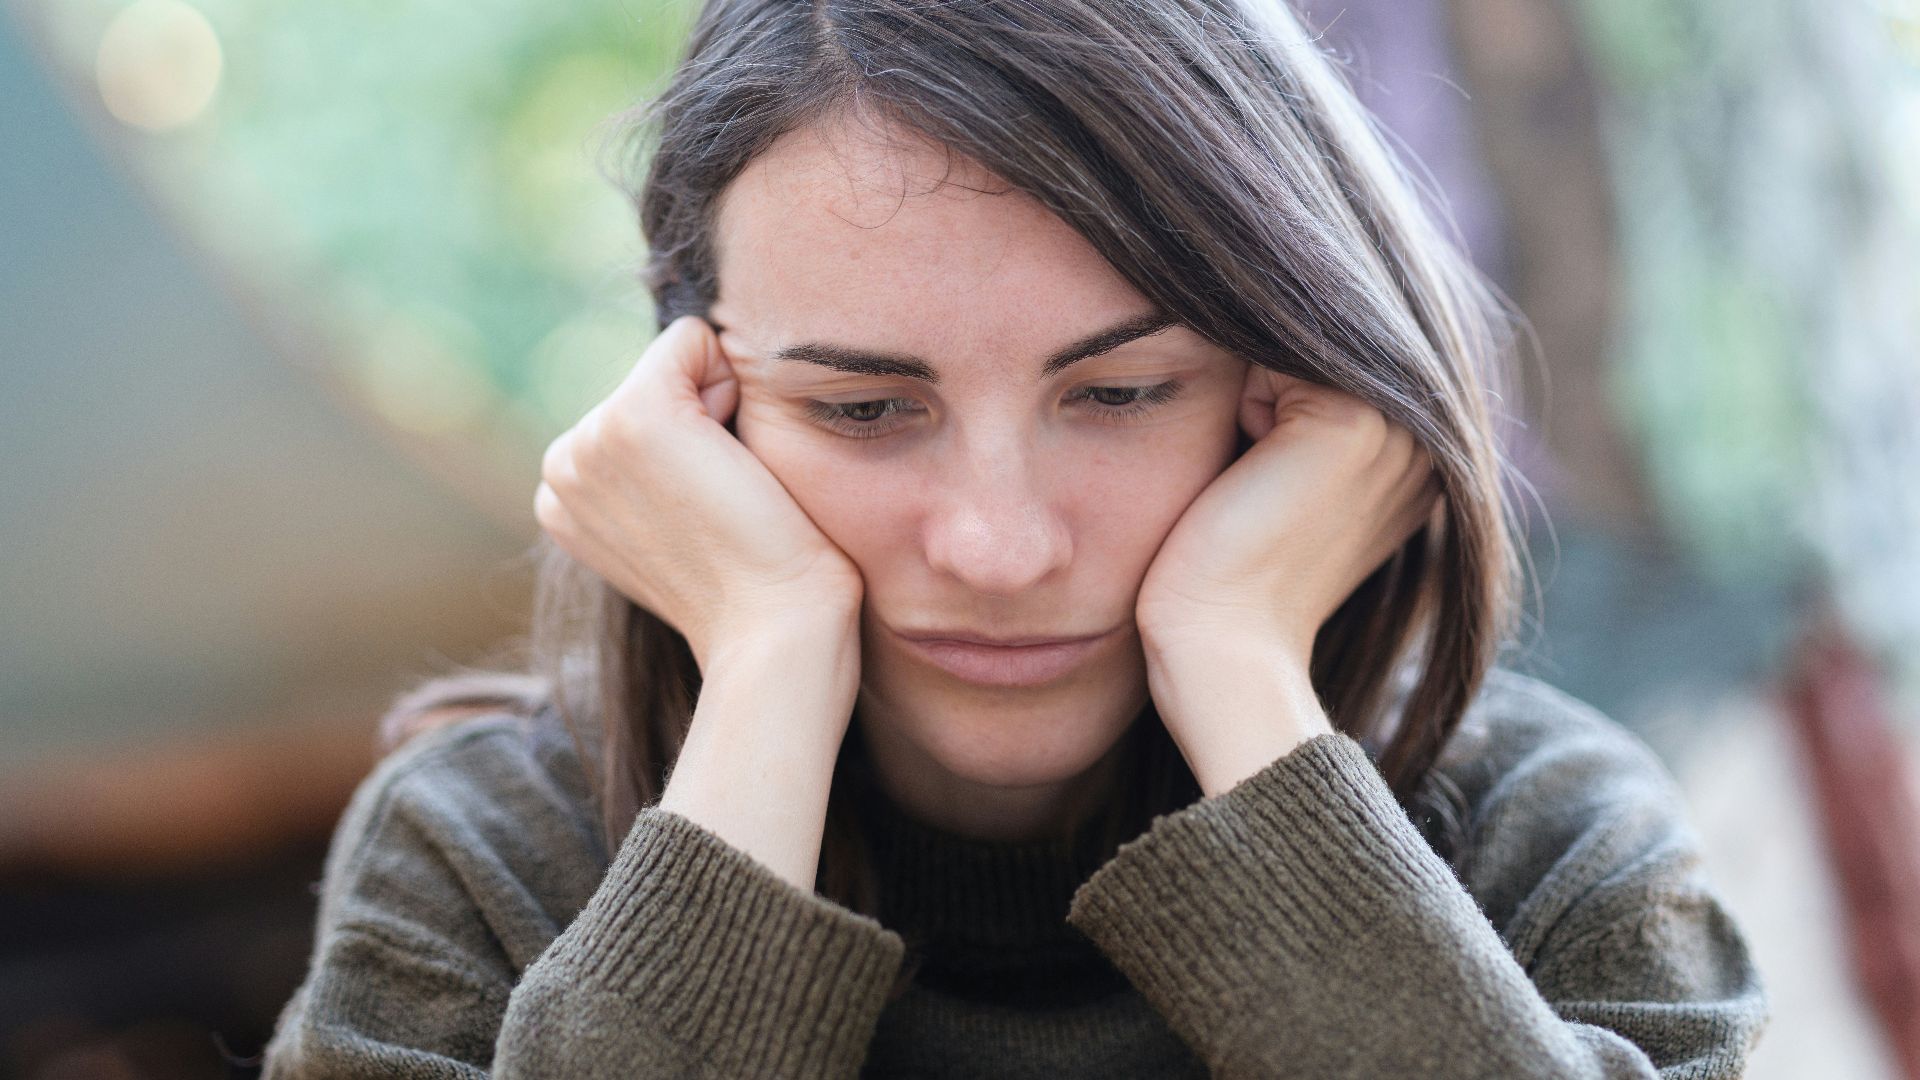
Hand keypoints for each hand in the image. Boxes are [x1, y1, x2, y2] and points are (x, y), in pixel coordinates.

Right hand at [534, 315, 864, 671]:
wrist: (774, 629)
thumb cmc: (754, 585)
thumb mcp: (679, 521)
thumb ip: (657, 472)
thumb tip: (692, 419)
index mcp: (563, 497)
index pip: (636, 410)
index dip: (694, 447)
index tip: (707, 514)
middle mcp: (562, 466)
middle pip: (658, 378)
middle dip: (705, 423)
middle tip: (722, 506)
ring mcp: (591, 440)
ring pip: (677, 362)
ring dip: (722, 412)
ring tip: (727, 493)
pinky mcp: (635, 417)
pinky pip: (692, 339)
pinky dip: (732, 382)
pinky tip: (735, 462)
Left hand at [1136, 365, 1442, 673]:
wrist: (1224, 643)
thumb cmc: (1235, 571)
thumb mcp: (1302, 480)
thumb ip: (1325, 415)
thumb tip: (1299, 332)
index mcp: (1432, 453)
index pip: (1340, 359)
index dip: (1282, 405)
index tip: (1277, 486)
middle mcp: (1433, 436)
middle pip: (1321, 342)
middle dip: (1272, 395)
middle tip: (1264, 484)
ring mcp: (1403, 424)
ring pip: (1296, 345)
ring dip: (1258, 400)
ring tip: (1261, 480)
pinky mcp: (1354, 420)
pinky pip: (1269, 356)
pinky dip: (1241, 405)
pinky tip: (1253, 476)